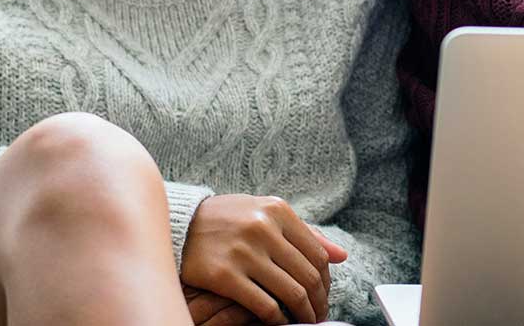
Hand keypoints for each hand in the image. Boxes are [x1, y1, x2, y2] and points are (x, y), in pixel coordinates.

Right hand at [181, 194, 349, 324]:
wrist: (181, 224)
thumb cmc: (229, 220)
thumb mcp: (266, 214)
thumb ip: (305, 234)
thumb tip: (342, 256)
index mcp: (277, 210)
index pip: (317, 254)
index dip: (326, 281)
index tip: (324, 295)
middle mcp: (263, 228)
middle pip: (308, 275)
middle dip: (318, 301)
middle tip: (319, 314)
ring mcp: (243, 251)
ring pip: (290, 292)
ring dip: (303, 313)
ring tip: (304, 320)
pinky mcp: (224, 275)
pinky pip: (263, 305)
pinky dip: (277, 318)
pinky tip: (278, 321)